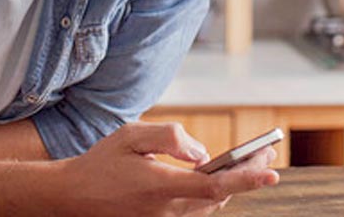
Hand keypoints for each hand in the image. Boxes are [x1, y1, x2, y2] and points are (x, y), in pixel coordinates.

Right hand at [61, 122, 278, 216]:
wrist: (73, 197)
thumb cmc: (101, 163)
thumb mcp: (131, 135)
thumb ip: (169, 138)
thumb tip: (201, 152)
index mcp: (160, 187)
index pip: (214, 185)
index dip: (245, 179)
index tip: (270, 170)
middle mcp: (167, 211)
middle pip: (219, 196)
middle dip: (247, 175)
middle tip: (267, 154)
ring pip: (210, 205)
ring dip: (233, 184)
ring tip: (252, 162)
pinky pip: (196, 209)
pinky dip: (214, 193)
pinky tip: (222, 177)